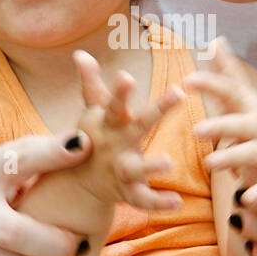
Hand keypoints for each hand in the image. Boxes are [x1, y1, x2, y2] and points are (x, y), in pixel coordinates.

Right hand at [69, 49, 184, 211]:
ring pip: (135, 168)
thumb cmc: (94, 137)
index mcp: (111, 123)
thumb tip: (79, 53)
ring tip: (169, 162)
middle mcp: (115, 145)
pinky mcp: (127, 193)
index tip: (127, 76)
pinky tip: (177, 202)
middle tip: (177, 93)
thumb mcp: (93, 112)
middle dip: (156, 111)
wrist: (79, 181)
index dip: (120, 91)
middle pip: (137, 126)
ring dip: (151, 165)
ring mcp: (120, 170)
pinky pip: (143, 199)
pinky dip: (159, 202)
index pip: (115, 104)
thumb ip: (91, 83)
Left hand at [181, 35, 256, 201]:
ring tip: (210, 162)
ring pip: (251, 154)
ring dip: (232, 156)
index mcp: (253, 108)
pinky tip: (245, 200)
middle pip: (241, 123)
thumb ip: (231, 73)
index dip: (211, 83)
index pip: (232, 92)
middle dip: (221, 125)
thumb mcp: (250, 100)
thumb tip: (216, 40)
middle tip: (196, 130)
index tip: (187, 79)